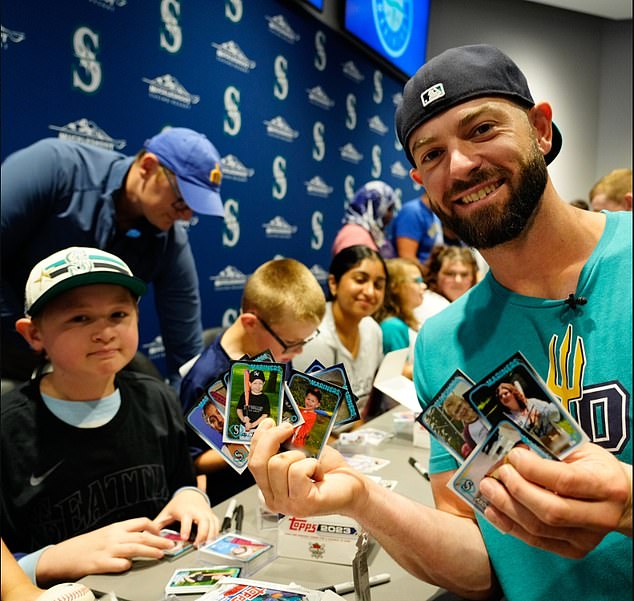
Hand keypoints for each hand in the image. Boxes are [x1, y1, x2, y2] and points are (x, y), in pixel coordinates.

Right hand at [35, 517, 171, 584]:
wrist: (63, 555)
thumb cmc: (86, 545)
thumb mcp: (106, 533)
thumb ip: (122, 534)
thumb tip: (142, 537)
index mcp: (116, 527)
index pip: (141, 522)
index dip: (155, 528)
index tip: (163, 534)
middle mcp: (114, 536)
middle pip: (142, 536)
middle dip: (160, 540)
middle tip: (171, 545)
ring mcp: (107, 549)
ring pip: (135, 548)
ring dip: (150, 551)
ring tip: (161, 555)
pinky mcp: (99, 564)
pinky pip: (118, 564)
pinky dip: (126, 565)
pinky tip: (130, 566)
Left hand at [153, 489, 219, 546]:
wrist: (190, 494)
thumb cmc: (178, 504)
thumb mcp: (166, 513)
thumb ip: (157, 525)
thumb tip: (147, 536)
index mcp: (186, 510)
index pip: (187, 519)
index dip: (186, 528)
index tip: (184, 538)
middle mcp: (198, 511)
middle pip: (204, 522)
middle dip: (202, 535)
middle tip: (197, 545)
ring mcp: (206, 513)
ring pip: (212, 525)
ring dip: (210, 536)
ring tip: (204, 546)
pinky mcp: (212, 516)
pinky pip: (217, 525)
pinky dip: (215, 534)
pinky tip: (211, 541)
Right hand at [248, 419, 367, 517]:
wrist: (353, 486)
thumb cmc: (329, 471)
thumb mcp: (302, 451)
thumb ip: (285, 443)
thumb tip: (276, 426)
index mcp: (270, 487)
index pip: (252, 461)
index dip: (258, 438)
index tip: (269, 422)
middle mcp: (275, 498)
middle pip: (258, 462)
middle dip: (272, 438)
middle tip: (288, 428)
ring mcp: (287, 504)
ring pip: (278, 464)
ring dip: (298, 455)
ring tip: (310, 462)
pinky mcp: (303, 504)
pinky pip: (297, 471)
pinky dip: (312, 464)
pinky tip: (318, 473)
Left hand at [479, 442, 631, 557]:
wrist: (623, 500)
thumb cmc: (595, 468)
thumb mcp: (582, 451)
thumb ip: (552, 450)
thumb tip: (513, 449)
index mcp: (605, 485)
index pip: (564, 481)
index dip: (533, 469)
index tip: (513, 456)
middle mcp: (600, 516)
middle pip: (551, 510)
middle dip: (516, 490)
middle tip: (495, 474)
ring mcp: (587, 538)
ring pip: (539, 529)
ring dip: (506, 508)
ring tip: (487, 489)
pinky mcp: (574, 550)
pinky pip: (536, 542)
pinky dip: (510, 526)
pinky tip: (493, 510)